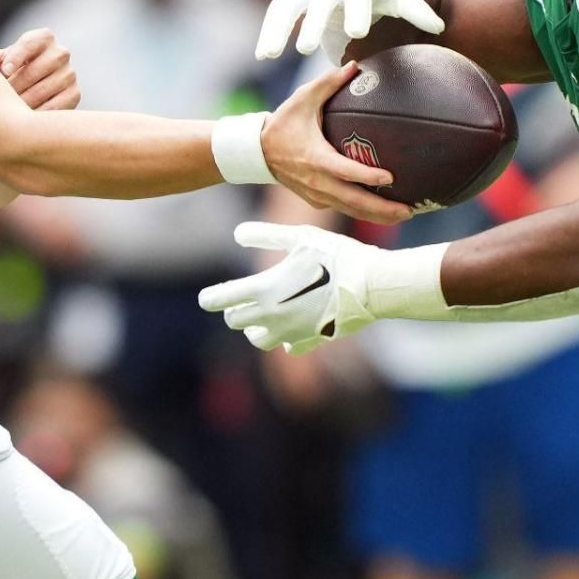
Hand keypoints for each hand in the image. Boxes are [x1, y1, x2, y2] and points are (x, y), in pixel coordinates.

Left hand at [0, 29, 78, 110]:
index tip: (3, 72)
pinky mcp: (74, 93)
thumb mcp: (0, 62)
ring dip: (24, 101)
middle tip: (0, 97)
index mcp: (43, 38)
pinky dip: (39, 113)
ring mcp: (69, 73)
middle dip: (16, 85)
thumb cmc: (12, 72)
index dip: (16, 57)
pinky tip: (24, 118)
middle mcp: (60, 52)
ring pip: (45, 89)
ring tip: (8, 109)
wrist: (30, 89)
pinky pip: (56, 105)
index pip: (31, 42)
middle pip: (37, 69)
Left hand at [199, 222, 384, 353]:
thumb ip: (266, 234)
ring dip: (254, 328)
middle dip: (235, 309)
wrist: (371, 285)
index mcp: (264, 288)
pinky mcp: (309, 340)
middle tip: (242, 299)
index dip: (210, 298)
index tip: (207, 298)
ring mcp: (290, 331)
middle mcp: (272, 314)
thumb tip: (237, 232)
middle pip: (235, 320)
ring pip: (257, 339)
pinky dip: (285, 337)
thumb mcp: (300, 236)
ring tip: (262, 315)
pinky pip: (287, 346)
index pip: (221, 299)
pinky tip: (292, 324)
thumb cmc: (336, 255)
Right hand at [256, 0, 445, 61]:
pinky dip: (270, 30)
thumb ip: (419, 11)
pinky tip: (262, 54)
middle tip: (307, 47)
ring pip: (290, 3)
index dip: (355, 9)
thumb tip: (439, 26)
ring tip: (269, 54)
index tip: (356, 32)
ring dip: (278, 28)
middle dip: (312, 20)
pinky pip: (279, 11)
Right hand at [264, 63, 411, 225]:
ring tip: (404, 214)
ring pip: (351, 210)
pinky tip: (383, 211)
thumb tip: (355, 65)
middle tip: (409, 210)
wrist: (257, 152)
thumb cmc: (283, 123)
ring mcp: (317, 194)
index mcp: (316, 158)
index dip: (367, 175)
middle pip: (354, 201)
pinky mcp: (317, 200)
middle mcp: (318, 182)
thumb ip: (328, 83)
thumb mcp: (302, 99)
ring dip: (377, 215)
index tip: (390, 178)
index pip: (345, 171)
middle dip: (382, 209)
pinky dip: (363, 211)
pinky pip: (343, 208)